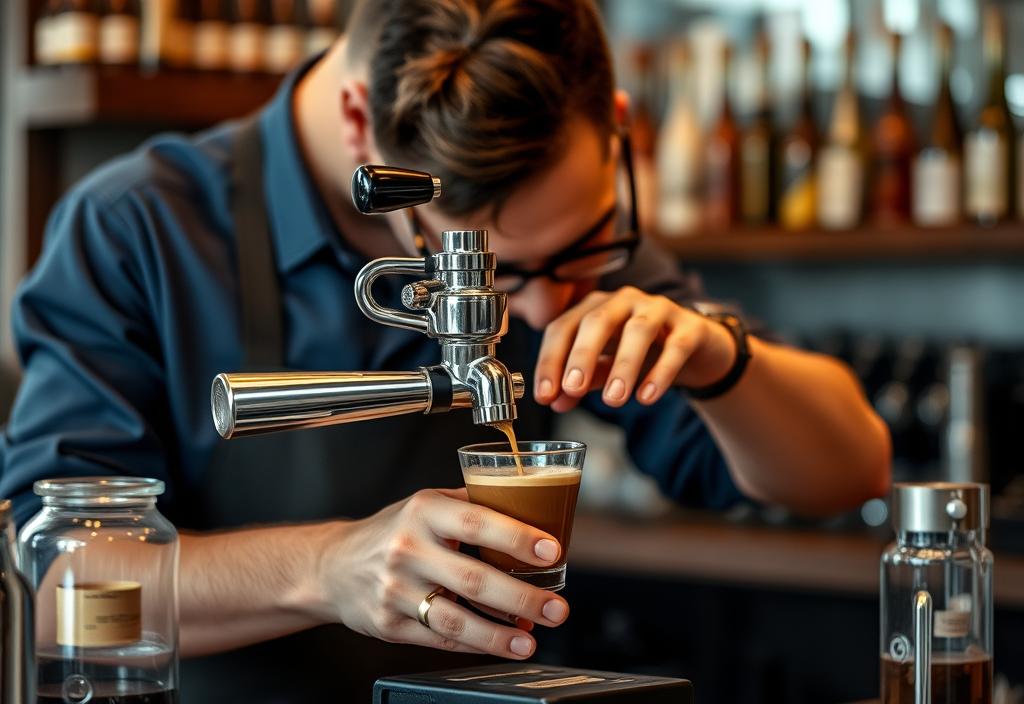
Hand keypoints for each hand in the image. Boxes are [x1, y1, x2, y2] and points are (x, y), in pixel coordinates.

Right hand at [315, 488, 569, 658]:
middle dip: (523, 597)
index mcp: (423, 511)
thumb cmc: (392, 531)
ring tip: (531, 639)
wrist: (333, 566)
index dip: (517, 538)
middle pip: (474, 579)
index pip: (477, 522)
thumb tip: (530, 505)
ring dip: (500, 634)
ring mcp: (396, 590)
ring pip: (456, 619)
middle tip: (556, 608)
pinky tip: (500, 643)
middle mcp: (407, 549)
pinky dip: (474, 644)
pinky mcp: (389, 624)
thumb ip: (471, 503)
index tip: (552, 551)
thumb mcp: (426, 503)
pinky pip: (439, 639)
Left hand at [534, 287, 735, 411]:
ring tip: (614, 400)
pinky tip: (647, 396)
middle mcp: (624, 301)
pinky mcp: (691, 327)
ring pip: (637, 331)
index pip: (563, 328)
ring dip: (622, 366)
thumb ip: (583, 381)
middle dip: (581, 355)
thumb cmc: (644, 353)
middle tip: (573, 388)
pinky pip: (675, 347)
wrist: (698, 348)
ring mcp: (659, 309)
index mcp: (595, 307)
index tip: (544, 395)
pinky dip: (661, 372)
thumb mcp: (608, 367)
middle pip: (596, 321)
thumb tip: (556, 401)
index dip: (550, 360)